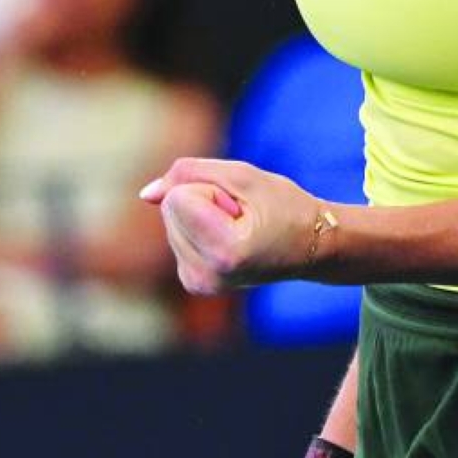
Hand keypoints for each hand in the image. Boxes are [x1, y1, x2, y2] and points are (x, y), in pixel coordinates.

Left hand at [139, 157, 324, 291]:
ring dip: (201, 216)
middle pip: (171, 209)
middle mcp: (206, 276)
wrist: (312, 247)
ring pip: (171, 221)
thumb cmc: (285, 207)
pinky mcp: (194, 283)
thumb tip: (146, 195)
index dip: (209, 189)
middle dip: (203, 201)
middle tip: (243, 216)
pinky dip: (198, 230)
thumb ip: (188, 173)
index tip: (241, 206)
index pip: (177, 198)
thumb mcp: (242, 175)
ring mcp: (198, 284)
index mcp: (223, 253)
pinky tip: (229, 239)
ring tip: (239, 227)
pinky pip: (176, 235)